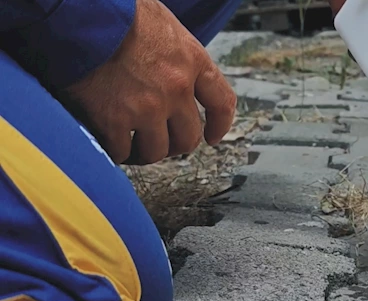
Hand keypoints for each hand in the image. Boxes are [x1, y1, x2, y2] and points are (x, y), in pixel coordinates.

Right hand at [57, 0, 236, 164]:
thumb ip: (174, 54)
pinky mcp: (114, 120)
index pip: (221, 103)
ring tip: (132, 144)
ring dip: (144, 151)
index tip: (212, 137)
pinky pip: (121, 151)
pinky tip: (109, 141)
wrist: (78, 11)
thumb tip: (171, 69)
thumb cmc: (115, 10)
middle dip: (175, 144)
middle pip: (189, 138)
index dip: (219, 125)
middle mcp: (176, 89)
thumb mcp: (162, 24)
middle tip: (160, 141)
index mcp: (192, 61)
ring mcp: (146, 108)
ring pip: (156, 151)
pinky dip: (115, 150)